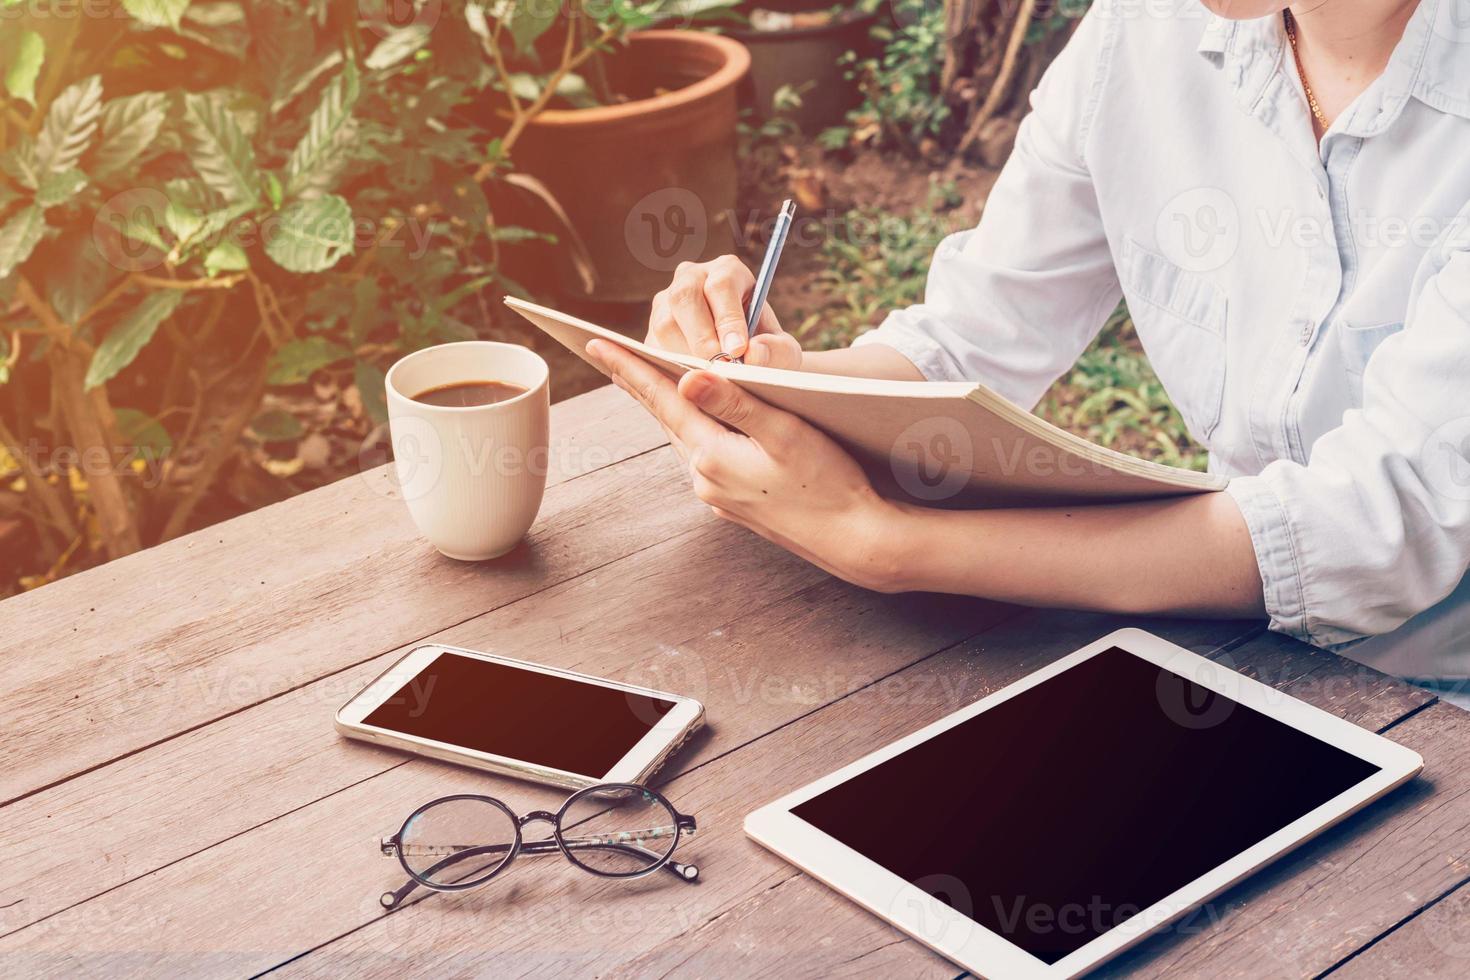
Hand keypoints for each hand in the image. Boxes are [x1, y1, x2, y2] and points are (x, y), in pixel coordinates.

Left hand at [585, 339, 901, 591]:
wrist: (856, 539)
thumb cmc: (830, 483)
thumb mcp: (785, 433)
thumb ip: (735, 404)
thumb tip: (687, 377)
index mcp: (713, 456)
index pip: (662, 400)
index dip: (628, 367)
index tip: (595, 343)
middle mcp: (706, 479)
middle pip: (666, 419)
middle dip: (639, 383)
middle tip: (610, 352)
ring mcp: (719, 496)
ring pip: (686, 438)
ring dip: (668, 407)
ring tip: (646, 377)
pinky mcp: (736, 505)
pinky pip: (705, 457)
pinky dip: (696, 431)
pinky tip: (700, 421)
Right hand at [646, 255, 803, 367]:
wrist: (744, 364)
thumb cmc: (765, 350)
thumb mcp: (783, 352)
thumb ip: (777, 350)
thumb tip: (754, 353)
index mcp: (727, 272)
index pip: (721, 286)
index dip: (728, 318)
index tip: (737, 350)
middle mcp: (691, 279)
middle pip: (685, 296)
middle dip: (701, 337)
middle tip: (717, 368)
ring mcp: (666, 303)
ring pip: (664, 323)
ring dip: (684, 354)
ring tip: (707, 380)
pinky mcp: (651, 330)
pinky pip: (652, 347)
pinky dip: (669, 367)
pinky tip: (690, 386)